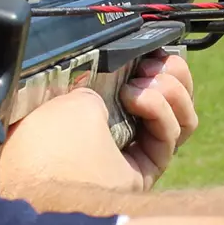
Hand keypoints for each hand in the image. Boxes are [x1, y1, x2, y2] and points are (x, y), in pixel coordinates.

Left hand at [0, 53, 199, 207]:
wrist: (44, 177)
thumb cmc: (50, 135)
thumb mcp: (78, 95)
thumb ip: (109, 83)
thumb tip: (128, 81)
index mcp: (96, 110)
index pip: (142, 83)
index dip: (155, 61)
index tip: (151, 47)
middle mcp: (120, 130)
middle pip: (171, 98)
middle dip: (172, 74)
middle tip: (153, 63)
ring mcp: (137, 152)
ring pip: (180, 117)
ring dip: (170, 91)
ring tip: (142, 84)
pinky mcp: (148, 170)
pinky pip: (172, 135)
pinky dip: (161, 110)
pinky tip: (137, 98)